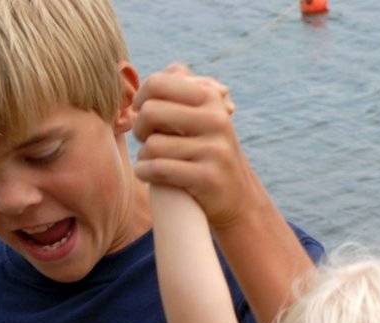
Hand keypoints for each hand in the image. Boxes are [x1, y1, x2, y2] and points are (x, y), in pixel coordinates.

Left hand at [132, 64, 256, 229]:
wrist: (238, 198)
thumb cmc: (208, 151)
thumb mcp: (203, 116)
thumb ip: (187, 89)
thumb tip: (173, 67)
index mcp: (212, 98)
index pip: (157, 83)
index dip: (141, 99)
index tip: (144, 114)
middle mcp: (217, 120)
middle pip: (150, 112)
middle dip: (140, 129)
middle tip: (147, 140)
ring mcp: (215, 150)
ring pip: (152, 145)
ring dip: (143, 156)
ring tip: (153, 161)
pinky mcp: (208, 178)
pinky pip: (158, 169)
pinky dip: (145, 173)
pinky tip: (148, 174)